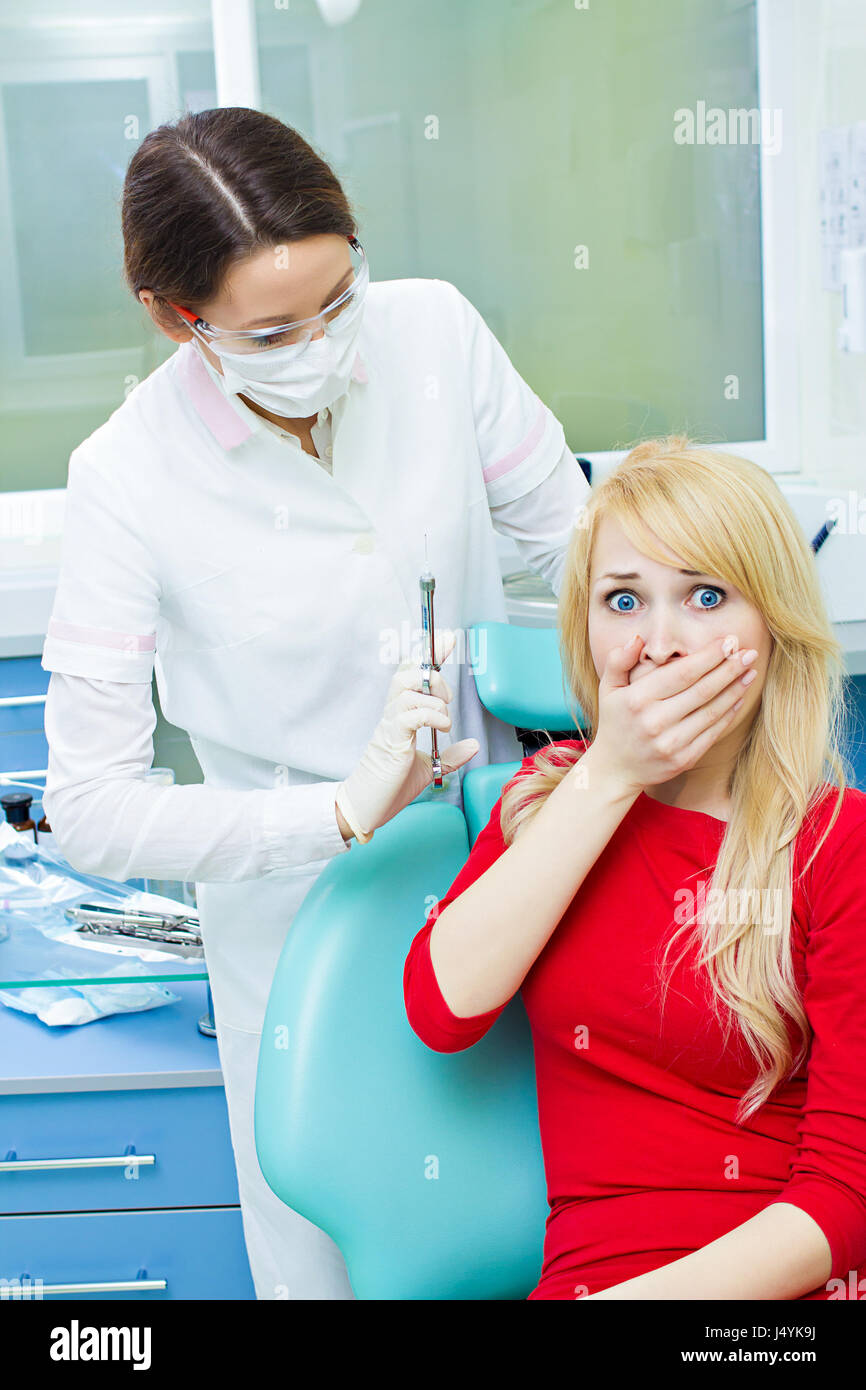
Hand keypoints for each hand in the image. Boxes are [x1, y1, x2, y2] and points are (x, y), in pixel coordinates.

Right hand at [335, 629, 478, 840]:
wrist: (368, 807)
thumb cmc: (391, 786)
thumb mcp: (430, 768)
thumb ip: (451, 755)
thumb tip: (473, 745)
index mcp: (400, 716)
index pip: (413, 676)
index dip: (430, 654)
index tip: (449, 638)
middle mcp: (392, 715)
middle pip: (407, 674)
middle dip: (433, 676)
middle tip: (447, 701)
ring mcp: (389, 725)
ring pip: (407, 689)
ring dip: (434, 700)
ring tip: (444, 721)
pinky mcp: (391, 739)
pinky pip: (410, 714)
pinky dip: (431, 716)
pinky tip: (442, 728)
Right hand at [590, 632, 755, 797]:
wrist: (615, 769)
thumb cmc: (615, 721)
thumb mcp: (608, 688)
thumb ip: (618, 660)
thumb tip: (637, 639)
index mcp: (638, 699)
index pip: (683, 672)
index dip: (709, 656)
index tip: (729, 641)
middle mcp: (655, 721)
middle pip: (703, 689)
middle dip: (730, 668)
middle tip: (750, 653)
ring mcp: (670, 743)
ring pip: (712, 711)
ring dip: (735, 689)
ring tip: (750, 672)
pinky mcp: (683, 759)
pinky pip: (712, 733)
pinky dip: (729, 714)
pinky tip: (739, 698)